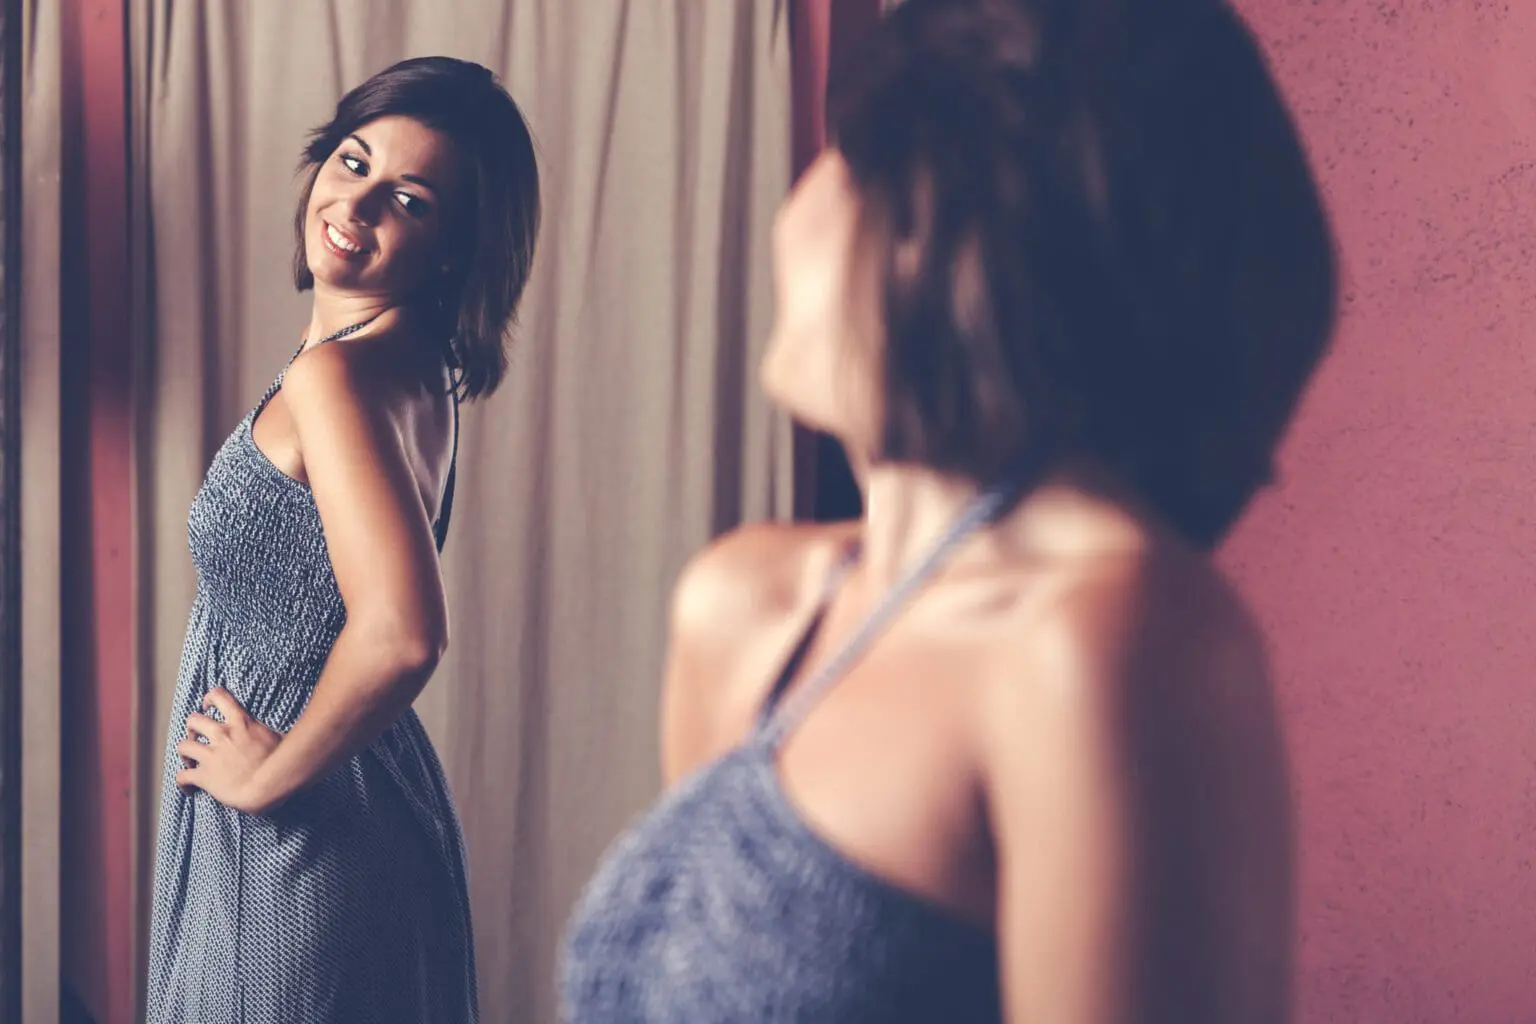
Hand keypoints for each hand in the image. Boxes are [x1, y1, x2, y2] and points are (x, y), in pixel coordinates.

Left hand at [175, 688, 284, 813]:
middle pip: (194, 720)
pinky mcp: (204, 776)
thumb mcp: (279, 738)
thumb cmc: (279, 764)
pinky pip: (182, 777)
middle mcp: (222, 735)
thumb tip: (281, 731)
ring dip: (184, 752)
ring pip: (183, 746)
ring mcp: (210, 756)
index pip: (220, 697)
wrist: (267, 787)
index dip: (210, 699)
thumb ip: (269, 732)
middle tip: (196, 735)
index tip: (208, 705)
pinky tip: (188, 788)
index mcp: (241, 723)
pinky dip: (182, 782)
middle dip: (192, 727)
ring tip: (189, 759)